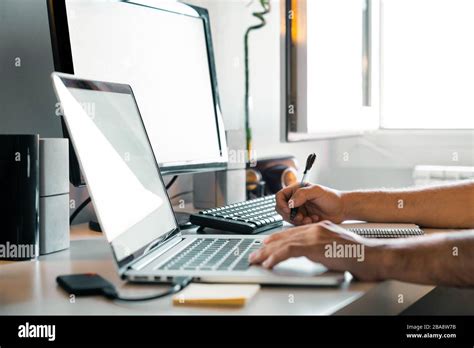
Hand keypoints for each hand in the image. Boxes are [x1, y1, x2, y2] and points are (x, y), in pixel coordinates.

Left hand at [249, 221, 386, 280]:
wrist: (371, 256)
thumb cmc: (358, 255)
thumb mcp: (336, 247)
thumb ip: (322, 247)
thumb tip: (313, 254)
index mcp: (320, 227)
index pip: (293, 232)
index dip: (276, 239)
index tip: (265, 245)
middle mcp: (315, 228)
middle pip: (285, 236)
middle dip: (267, 246)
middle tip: (255, 254)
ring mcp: (314, 236)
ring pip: (283, 243)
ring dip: (267, 253)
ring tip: (256, 260)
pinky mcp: (314, 246)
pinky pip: (289, 251)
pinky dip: (276, 257)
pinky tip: (269, 264)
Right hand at [275, 183, 344, 224]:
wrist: (342, 210)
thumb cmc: (331, 197)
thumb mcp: (317, 191)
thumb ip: (302, 194)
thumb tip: (290, 202)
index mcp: (296, 190)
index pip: (280, 196)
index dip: (281, 204)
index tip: (288, 210)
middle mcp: (296, 200)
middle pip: (282, 209)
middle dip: (290, 215)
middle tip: (300, 216)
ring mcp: (299, 210)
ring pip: (289, 218)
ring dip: (298, 220)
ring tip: (309, 219)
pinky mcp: (303, 219)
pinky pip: (297, 224)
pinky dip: (304, 224)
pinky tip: (313, 220)